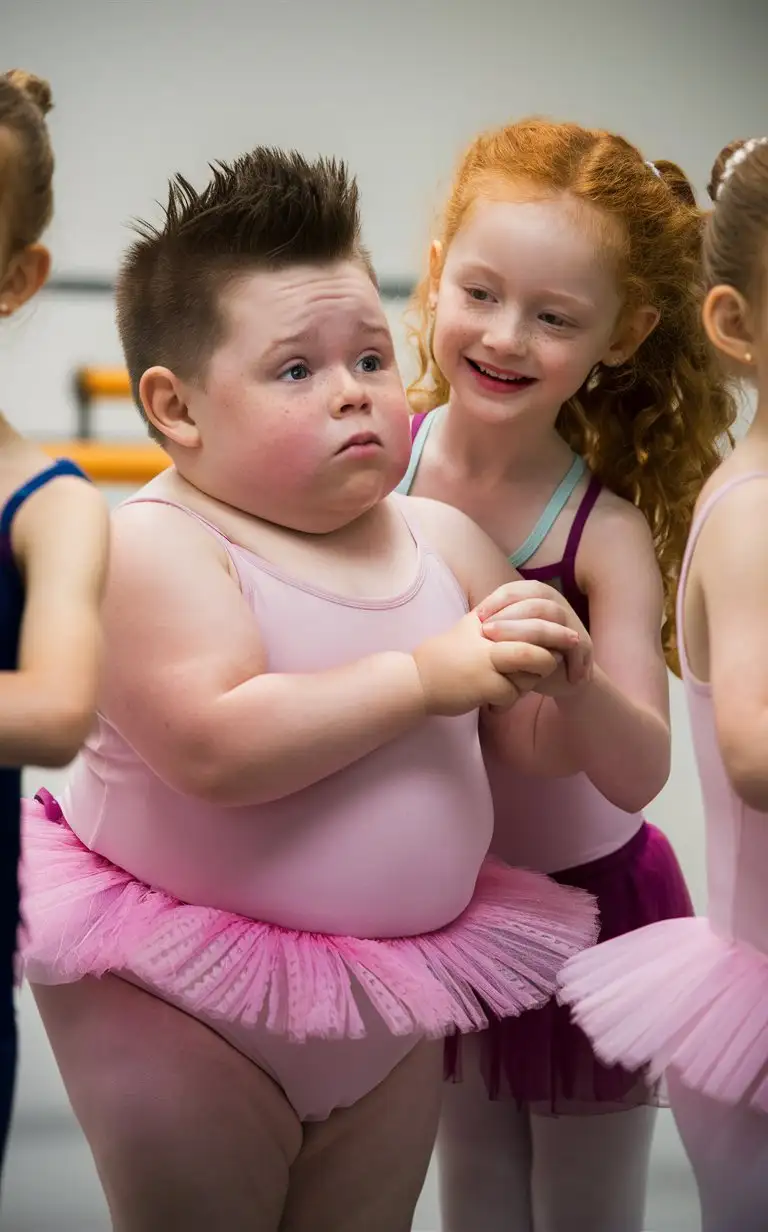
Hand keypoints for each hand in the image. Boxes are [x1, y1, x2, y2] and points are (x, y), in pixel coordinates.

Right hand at [413, 610, 576, 716]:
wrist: (418, 681)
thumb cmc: (445, 658)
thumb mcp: (470, 629)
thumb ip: (496, 621)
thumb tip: (528, 616)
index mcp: (488, 624)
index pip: (529, 622)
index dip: (551, 630)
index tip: (569, 633)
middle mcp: (489, 640)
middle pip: (535, 648)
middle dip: (553, 656)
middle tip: (567, 654)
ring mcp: (487, 662)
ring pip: (528, 676)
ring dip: (524, 686)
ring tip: (503, 688)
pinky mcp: (484, 685)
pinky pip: (512, 696)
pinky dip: (506, 703)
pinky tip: (490, 703)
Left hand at [475, 581, 593, 693]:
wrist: (559, 677)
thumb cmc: (527, 651)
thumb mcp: (509, 636)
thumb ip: (497, 624)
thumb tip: (469, 621)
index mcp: (536, 594)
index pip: (514, 590)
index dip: (495, 601)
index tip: (476, 617)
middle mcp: (555, 603)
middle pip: (532, 601)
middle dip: (508, 616)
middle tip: (486, 632)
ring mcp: (571, 621)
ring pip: (551, 618)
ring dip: (526, 631)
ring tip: (505, 647)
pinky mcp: (582, 642)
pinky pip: (569, 642)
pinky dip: (552, 651)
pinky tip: (533, 663)